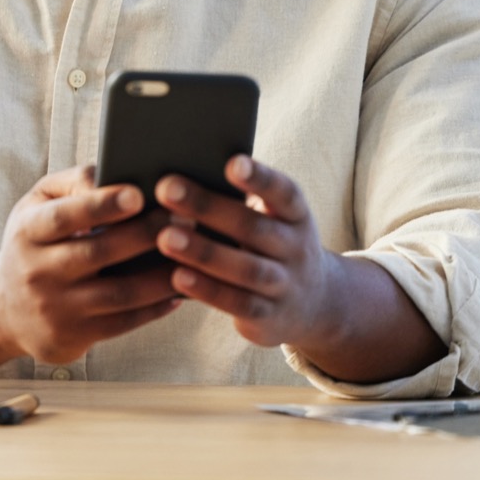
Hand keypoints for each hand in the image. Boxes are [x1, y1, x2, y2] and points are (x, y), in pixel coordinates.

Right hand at [0, 165, 180, 362]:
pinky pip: (124, 322)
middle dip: (145, 235)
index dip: (100, 206)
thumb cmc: (35, 242)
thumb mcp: (38, 206)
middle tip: (186, 218)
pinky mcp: (73, 337)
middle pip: (98, 253)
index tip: (138, 193)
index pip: (63, 217)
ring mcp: (55, 309)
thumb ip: (74, 184)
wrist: (4, 309)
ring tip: (195, 254)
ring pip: (119, 294)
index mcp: (27, 231)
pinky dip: (156, 307)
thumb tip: (116, 175)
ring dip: (161, 276)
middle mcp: (37, 272)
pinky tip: (181, 289)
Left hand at [153, 156, 332, 349]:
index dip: (260, 178)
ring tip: (166, 237)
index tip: (232, 162)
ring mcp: (285, 285)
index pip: (284, 193)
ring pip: (246, 269)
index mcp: (296, 216)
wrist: (314, 304)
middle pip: (253, 227)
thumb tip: (181, 179)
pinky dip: (208, 290)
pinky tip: (177, 276)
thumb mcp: (272, 221)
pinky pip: (237, 304)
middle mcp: (297, 249)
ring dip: (204, 253)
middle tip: (166, 188)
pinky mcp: (268, 318)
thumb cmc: (271, 245)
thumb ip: (239, 202)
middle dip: (208, 207)